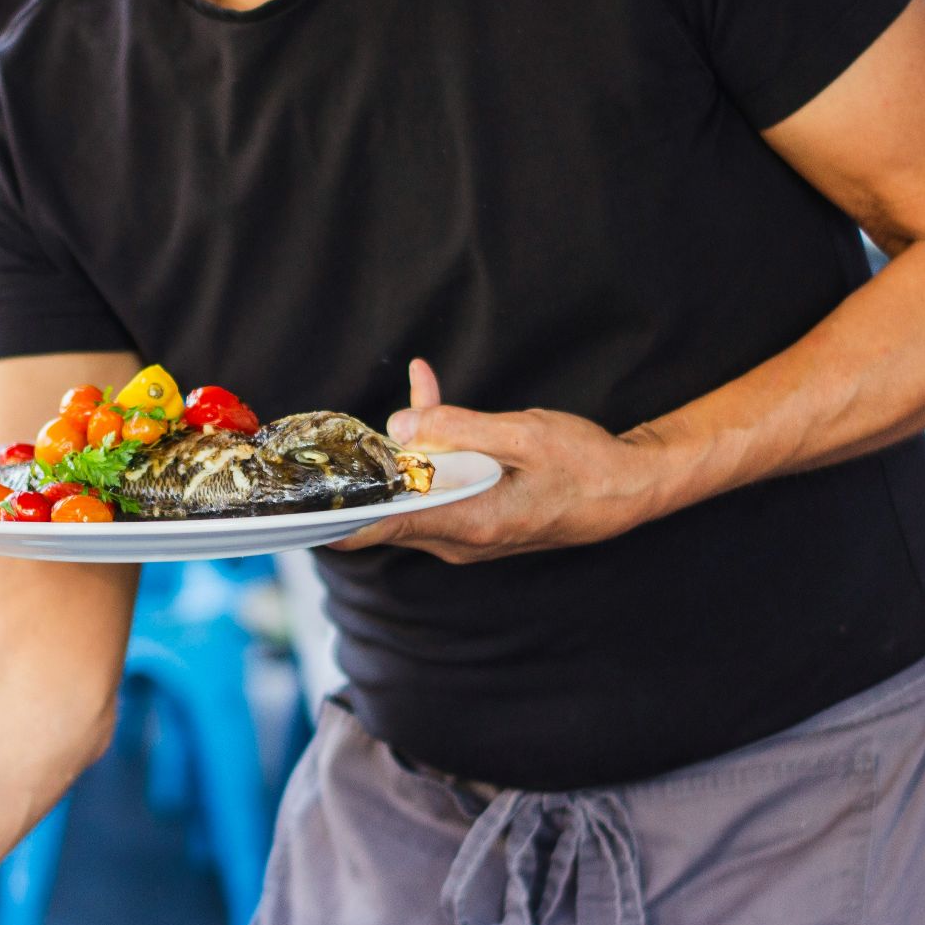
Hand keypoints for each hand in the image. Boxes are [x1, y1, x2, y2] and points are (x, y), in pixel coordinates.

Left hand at [333, 360, 678, 562]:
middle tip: (323, 436)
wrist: (631, 488)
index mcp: (466, 523)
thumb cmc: (585, 466)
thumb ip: (459, 430)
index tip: (293, 509)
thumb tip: (400, 428)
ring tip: (405, 389)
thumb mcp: (522, 436)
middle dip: (357, 472)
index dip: (331, 519)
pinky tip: (427, 387)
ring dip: (400, 445)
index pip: (379, 530)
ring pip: (412, 487)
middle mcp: (458, 536)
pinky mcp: (477, 512)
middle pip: (386, 508)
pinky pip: (438, 480)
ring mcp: (466, 528)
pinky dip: (431, 442)